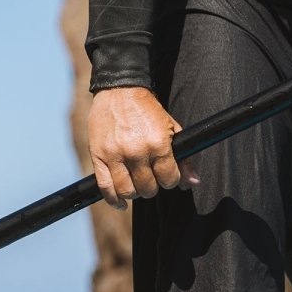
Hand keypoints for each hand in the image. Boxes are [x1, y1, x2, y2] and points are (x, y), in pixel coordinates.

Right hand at [87, 87, 199, 209]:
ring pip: (128, 191)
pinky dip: (113, 200)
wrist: (120, 89)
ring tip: (137, 184)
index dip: (169, 180)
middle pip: (148, 189)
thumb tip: (193, 182)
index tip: (165, 174)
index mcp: (157, 145)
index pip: (168, 180)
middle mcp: (136, 152)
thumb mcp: (173, 130)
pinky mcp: (98, 155)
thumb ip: (183, 158)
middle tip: (150, 176)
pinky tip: (121, 203)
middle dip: (152, 186)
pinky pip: (105, 187)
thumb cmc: (149, 111)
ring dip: (135, 192)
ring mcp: (115, 154)